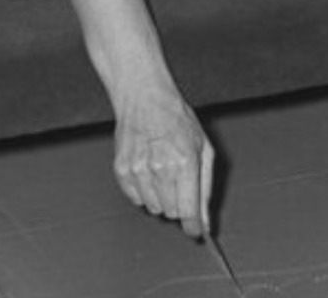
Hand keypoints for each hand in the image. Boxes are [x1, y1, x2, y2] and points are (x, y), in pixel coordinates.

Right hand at [113, 85, 213, 237]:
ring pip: (154, 207)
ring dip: (160, 198)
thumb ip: (205, 188)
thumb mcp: (203, 148)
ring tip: (161, 172)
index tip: (195, 230)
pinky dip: (143, 191)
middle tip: (178, 182)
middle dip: (179, 204)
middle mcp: (160, 168)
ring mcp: (138, 169)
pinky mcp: (122, 169)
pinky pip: (136, 199)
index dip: (193, 226)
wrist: (144, 97)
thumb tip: (205, 221)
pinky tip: (147, 171)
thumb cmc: (176, 119)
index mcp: (185, 162)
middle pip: (172, 212)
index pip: (188, 212)